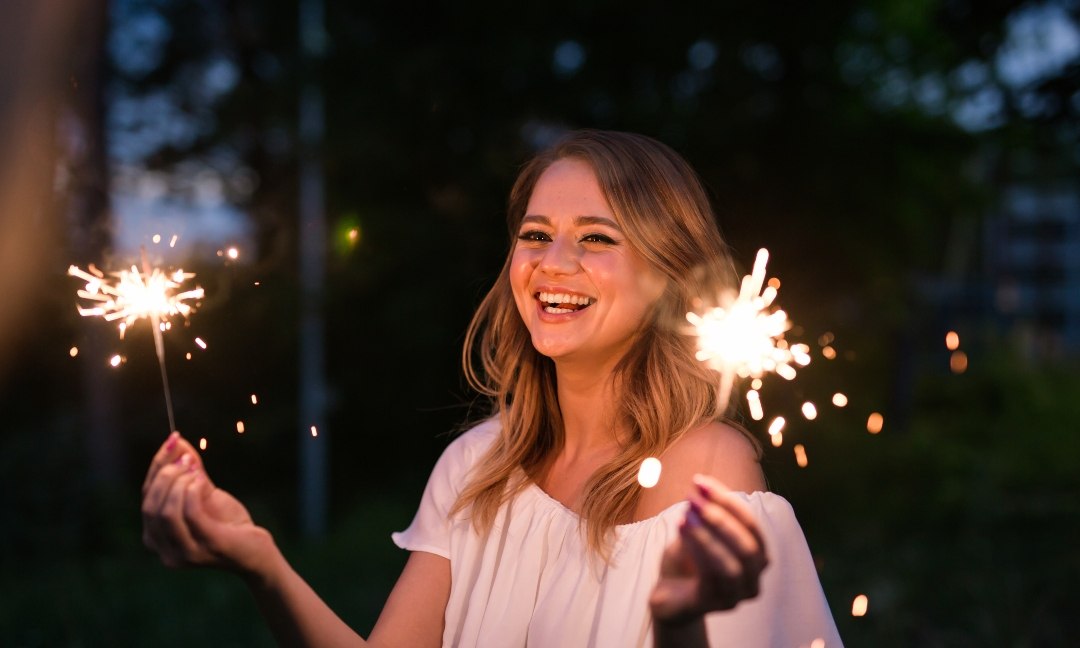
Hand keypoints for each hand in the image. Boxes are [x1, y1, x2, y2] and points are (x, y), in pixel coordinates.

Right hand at [141, 432, 274, 578]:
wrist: (255, 550)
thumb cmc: (227, 523)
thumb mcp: (203, 494)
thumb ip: (188, 471)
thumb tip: (176, 441)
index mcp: (156, 537)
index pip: (146, 497)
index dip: (157, 466)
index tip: (172, 440)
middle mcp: (163, 550)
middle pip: (150, 505)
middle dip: (166, 475)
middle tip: (187, 458)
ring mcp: (184, 553)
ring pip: (166, 512)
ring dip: (179, 483)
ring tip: (196, 470)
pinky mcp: (207, 546)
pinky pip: (190, 514)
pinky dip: (193, 491)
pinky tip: (202, 481)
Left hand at [650, 474, 768, 623]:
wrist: (667, 596)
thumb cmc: (687, 562)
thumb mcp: (697, 532)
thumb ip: (704, 513)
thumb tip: (700, 485)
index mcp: (756, 558)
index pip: (752, 525)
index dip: (728, 501)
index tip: (700, 482)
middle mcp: (753, 580)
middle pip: (748, 546)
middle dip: (722, 518)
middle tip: (693, 499)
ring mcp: (736, 597)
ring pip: (732, 566)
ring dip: (708, 536)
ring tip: (685, 515)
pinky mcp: (713, 606)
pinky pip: (710, 578)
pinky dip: (697, 551)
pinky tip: (680, 530)